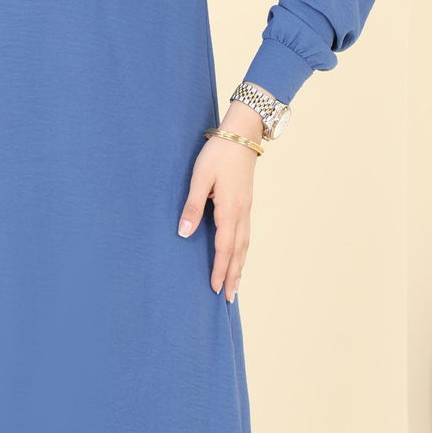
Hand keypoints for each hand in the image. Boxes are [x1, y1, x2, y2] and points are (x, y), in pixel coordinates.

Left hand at [177, 104, 261, 301]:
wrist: (241, 134)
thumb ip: (192, 206)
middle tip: (231, 298)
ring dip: (241, 265)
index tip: (216, 289)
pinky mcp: (246, 202)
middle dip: (234, 275)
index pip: (225, 247)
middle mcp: (242, 213)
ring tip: (237, 284)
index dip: (220, 269)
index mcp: (230, 209)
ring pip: (245, 244)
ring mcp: (246, 208)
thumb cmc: (218, 153)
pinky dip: (243, 250)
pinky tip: (240, 254)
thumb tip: (184, 233)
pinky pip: (246, 233)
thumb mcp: (200, 178)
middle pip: (238, 251)